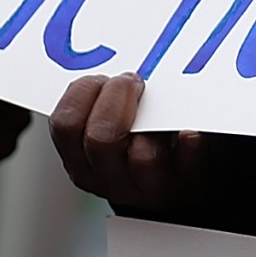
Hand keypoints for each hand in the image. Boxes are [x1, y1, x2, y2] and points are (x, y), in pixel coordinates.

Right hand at [48, 73, 207, 212]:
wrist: (179, 188)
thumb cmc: (139, 146)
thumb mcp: (106, 133)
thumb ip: (100, 106)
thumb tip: (113, 68)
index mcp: (81, 162)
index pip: (65, 125)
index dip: (83, 92)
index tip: (103, 77)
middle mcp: (109, 179)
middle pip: (100, 139)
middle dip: (117, 98)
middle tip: (133, 82)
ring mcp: (147, 188)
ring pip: (142, 157)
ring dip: (154, 121)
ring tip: (162, 103)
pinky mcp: (186, 187)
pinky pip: (187, 166)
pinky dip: (189, 146)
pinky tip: (190, 131)